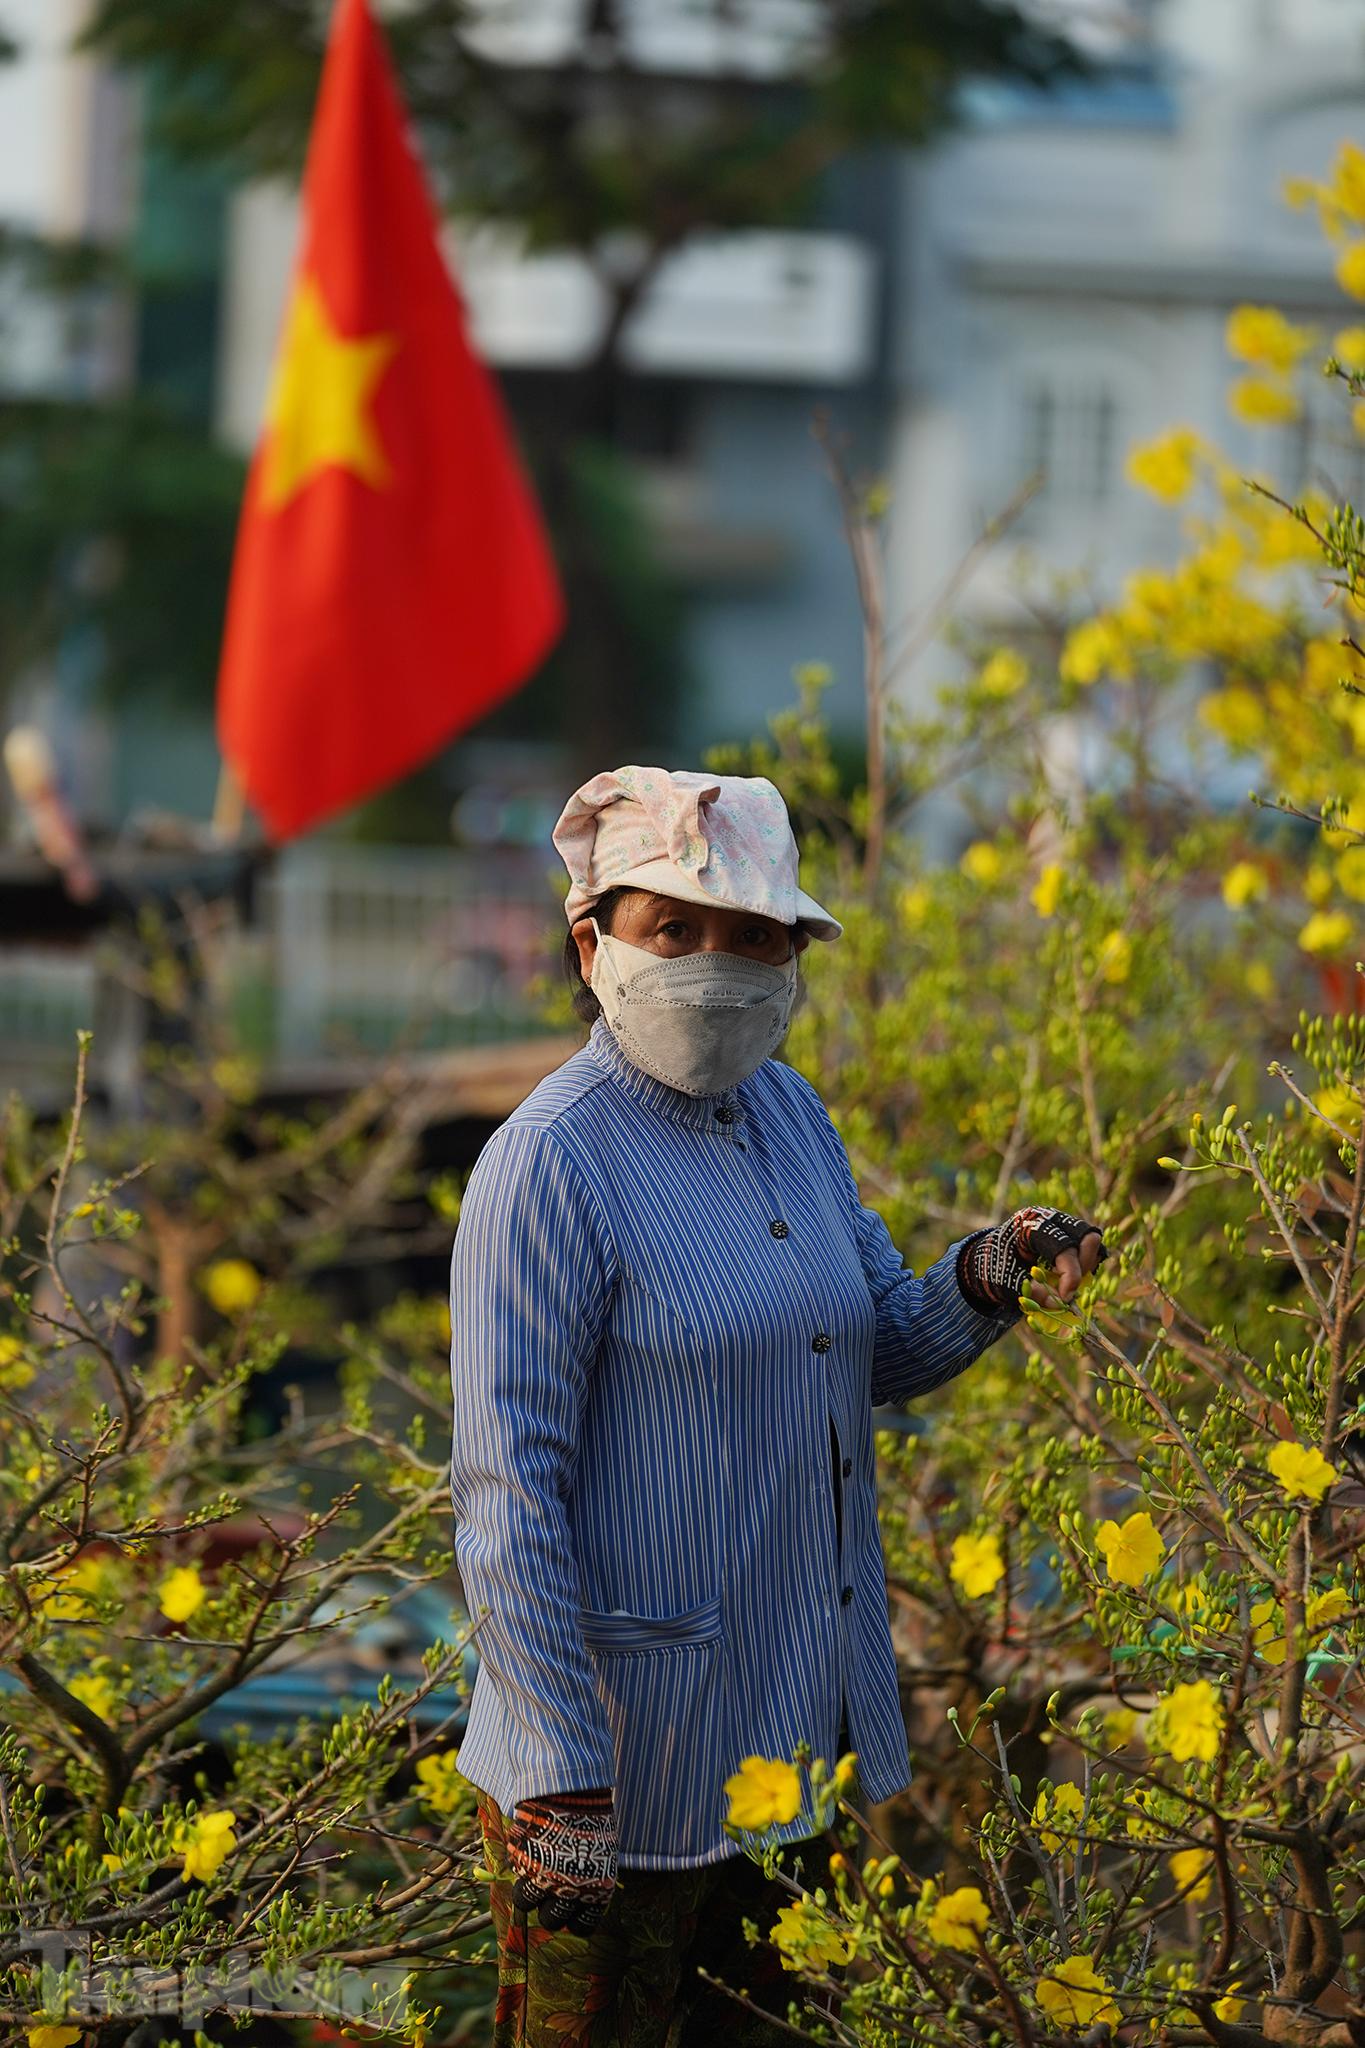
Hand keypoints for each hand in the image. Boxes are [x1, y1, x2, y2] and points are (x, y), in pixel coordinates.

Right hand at [505, 1787, 616, 1933]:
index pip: (582, 1925)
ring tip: (534, 1867)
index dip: (573, 1917)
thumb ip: (588, 1879)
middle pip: (551, 1920)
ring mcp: (542, 1878)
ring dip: (527, 1888)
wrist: (571, 1787)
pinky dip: (520, 1862)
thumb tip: (574, 1897)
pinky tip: (531, 1843)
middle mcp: (569, 1891)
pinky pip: (516, 1871)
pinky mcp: (521, 1861)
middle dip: (548, 1907)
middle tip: (549, 1887)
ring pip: (524, 1901)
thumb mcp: (600, 1852)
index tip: (569, 1907)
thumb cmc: (591, 1817)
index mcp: (595, 1892)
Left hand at [957, 1205, 1106, 1312]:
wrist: (990, 1259)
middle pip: (1088, 1237)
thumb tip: (1057, 1301)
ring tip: (1062, 1282)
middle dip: (1083, 1267)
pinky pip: (1090, 1249)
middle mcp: (1050, 1218)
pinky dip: (1083, 1265)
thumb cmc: (995, 1266)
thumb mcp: (1004, 1281)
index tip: (1064, 1299)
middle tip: (1068, 1288)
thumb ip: (1030, 1291)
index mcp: (1030, 1225)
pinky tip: (1064, 1276)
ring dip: (1084, 1267)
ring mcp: (1062, 1223)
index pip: (1063, 1247)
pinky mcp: (1070, 1233)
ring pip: (1092, 1243)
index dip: (1070, 1276)